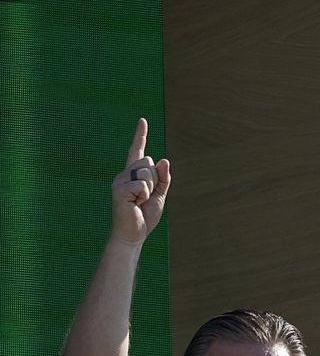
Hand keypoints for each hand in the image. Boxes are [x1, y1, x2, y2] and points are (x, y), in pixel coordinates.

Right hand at [111, 118, 170, 243]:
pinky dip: (144, 196)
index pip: (137, 151)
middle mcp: (124, 174)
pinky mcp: (119, 189)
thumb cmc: (144, 216)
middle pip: (148, 161)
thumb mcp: (159, 195)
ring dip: (149, 189)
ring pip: (146, 172)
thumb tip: (164, 160)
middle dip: (154, 180)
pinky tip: (134, 204)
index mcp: (133, 175)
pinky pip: (142, 185)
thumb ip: (163, 179)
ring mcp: (119, 181)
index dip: (140, 136)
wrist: (133, 234)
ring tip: (138, 201)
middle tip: (144, 197)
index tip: (143, 120)